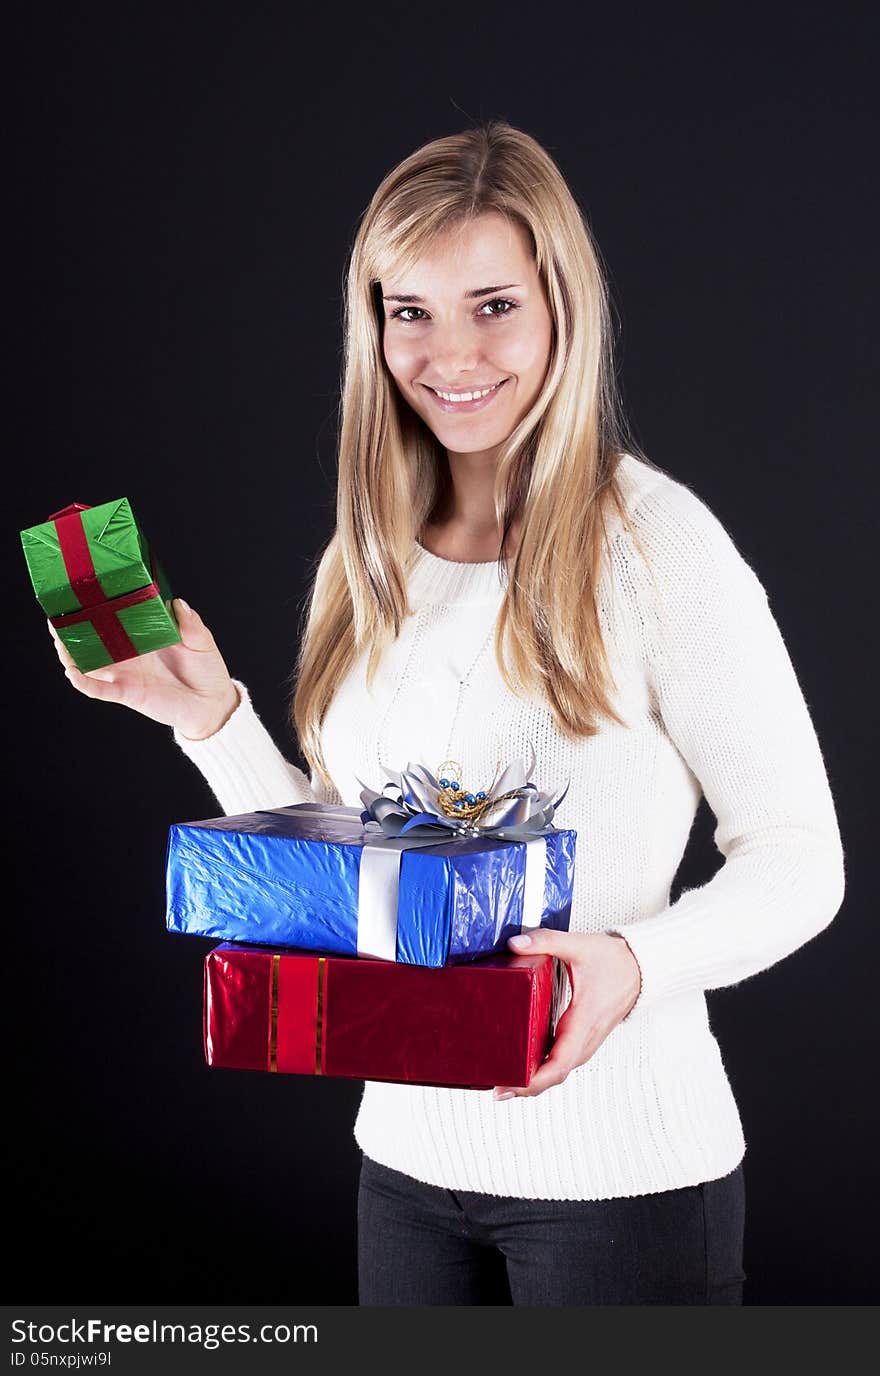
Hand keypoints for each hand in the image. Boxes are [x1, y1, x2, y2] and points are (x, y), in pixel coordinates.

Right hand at [47, 599, 240, 739]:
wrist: (212, 705)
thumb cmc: (207, 671)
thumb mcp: (202, 642)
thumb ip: (191, 624)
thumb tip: (177, 602)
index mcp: (143, 637)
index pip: (116, 619)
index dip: (100, 607)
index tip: (84, 591)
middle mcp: (129, 655)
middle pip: (94, 640)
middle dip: (74, 628)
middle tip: (57, 612)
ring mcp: (125, 674)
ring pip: (89, 663)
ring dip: (71, 652)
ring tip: (57, 637)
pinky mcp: (127, 693)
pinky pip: (99, 689)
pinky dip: (84, 682)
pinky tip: (72, 672)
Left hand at [493, 929, 641, 1099]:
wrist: (641, 968)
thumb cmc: (615, 961)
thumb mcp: (579, 945)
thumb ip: (546, 941)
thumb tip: (515, 944)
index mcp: (583, 1021)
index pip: (558, 1063)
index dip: (533, 1081)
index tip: (509, 1085)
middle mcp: (586, 1038)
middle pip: (554, 1075)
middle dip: (525, 1086)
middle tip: (496, 1087)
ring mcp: (587, 1042)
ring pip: (559, 1072)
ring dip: (534, 1081)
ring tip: (504, 1079)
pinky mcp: (584, 1039)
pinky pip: (562, 1061)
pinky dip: (544, 1070)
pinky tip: (525, 1065)